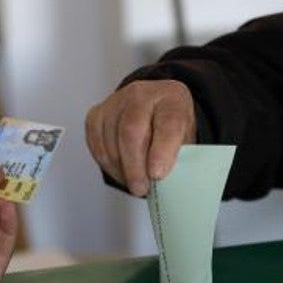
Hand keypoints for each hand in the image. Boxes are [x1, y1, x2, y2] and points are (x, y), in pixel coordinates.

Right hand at [85, 80, 195, 195]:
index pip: (167, 122)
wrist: (153, 110)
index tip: (157, 174)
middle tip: (140, 188)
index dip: (162, 150)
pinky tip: (121, 171)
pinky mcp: (97, 114)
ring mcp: (116, 102)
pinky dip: (108, 164)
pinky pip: (97, 144)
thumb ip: (179, 157)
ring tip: (134, 182)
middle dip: (135, 166)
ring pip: (111, 139)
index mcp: (171, 98)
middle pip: (132, 129)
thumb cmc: (170, 127)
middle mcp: (142, 95)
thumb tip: (170, 184)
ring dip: (121, 168)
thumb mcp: (185, 139)